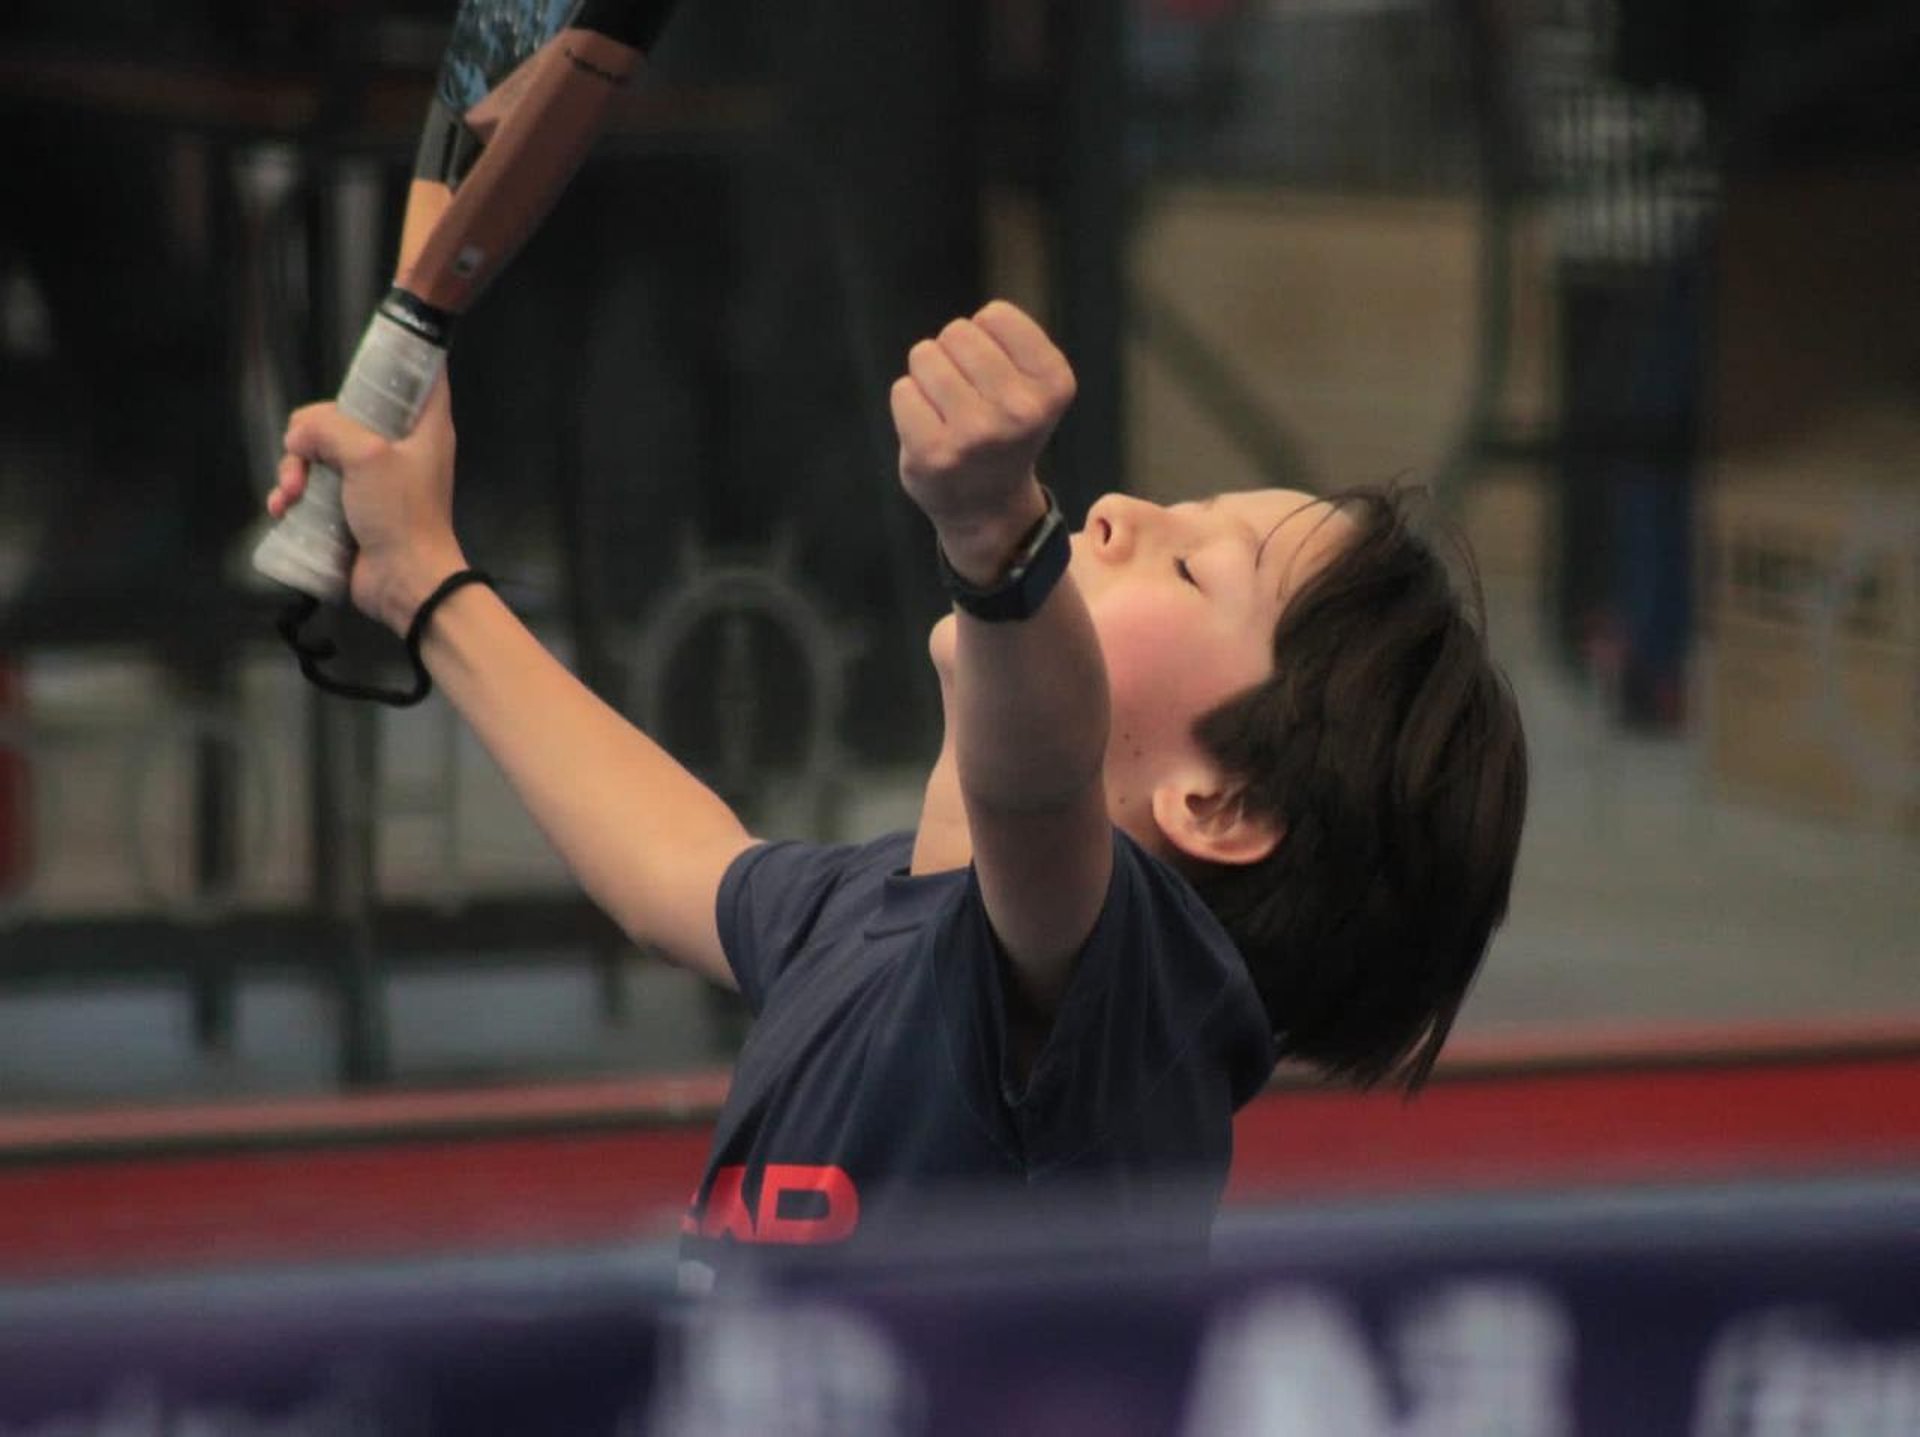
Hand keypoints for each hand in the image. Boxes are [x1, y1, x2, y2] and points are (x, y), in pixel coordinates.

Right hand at [270, 376, 466, 634]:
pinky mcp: (349, 508)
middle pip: (346, 412)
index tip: (364, 363)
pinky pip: (312, 488)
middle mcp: (399, 446)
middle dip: (311, 434)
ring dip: (293, 470)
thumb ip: (328, 428)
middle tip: (302, 459)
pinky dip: (292, 496)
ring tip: (291, 496)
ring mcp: (373, 479)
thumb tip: (299, 435)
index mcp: (422, 426)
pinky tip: (281, 510)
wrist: (405, 583)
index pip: (421, 374)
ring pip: (320, 451)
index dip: (397, 359)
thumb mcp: (368, 457)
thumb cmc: (401, 515)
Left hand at [890, 300, 1075, 580]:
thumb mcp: (1034, 383)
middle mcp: (1021, 410)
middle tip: (968, 394)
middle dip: (954, 354)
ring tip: (948, 410)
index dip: (987, 336)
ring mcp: (976, 434)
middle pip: (958, 332)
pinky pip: (902, 390)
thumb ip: (1012, 340)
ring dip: (928, 376)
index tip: (997, 374)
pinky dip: (909, 404)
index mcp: (1054, 384)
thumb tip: (965, 330)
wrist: (990, 508)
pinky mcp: (934, 453)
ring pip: (925, 355)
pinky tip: (930, 430)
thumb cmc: (1005, 428)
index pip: (995, 315)